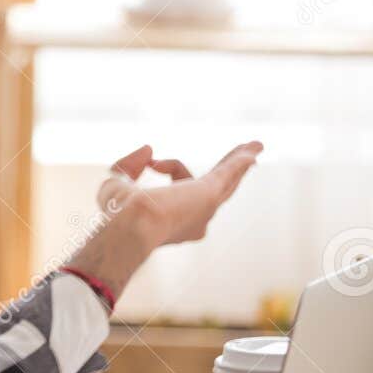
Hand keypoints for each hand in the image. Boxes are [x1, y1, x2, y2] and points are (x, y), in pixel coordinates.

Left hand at [113, 140, 262, 246]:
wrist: (131, 225)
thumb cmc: (118, 214)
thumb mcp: (116, 184)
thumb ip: (129, 166)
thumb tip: (149, 150)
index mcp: (175, 222)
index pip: (180, 183)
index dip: (167, 165)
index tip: (152, 161)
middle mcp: (195, 220)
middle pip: (215, 188)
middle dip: (228, 171)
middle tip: (245, 158)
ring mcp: (206, 208)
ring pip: (227, 180)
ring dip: (240, 161)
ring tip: (256, 146)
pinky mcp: (210, 194)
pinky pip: (229, 173)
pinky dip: (240, 160)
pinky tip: (254, 148)